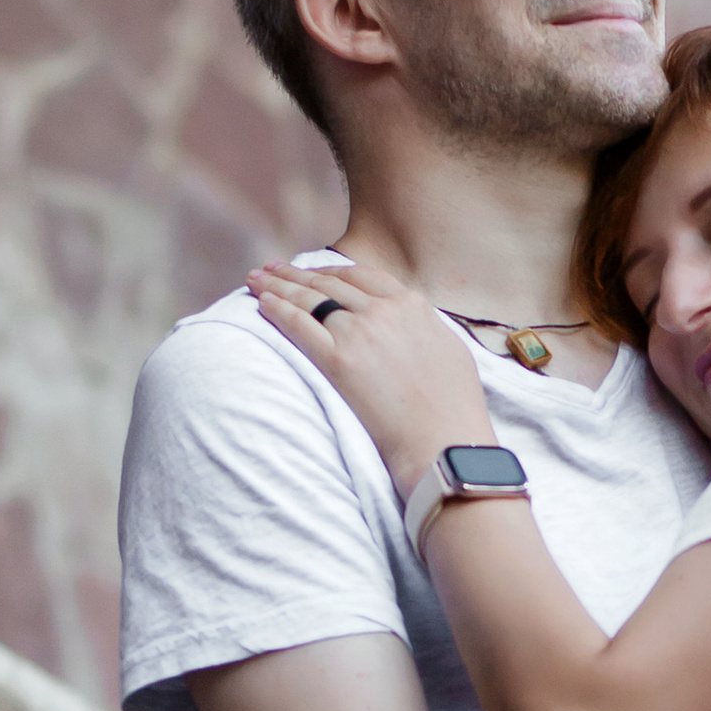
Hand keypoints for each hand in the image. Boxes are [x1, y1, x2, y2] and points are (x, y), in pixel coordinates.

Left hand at [249, 251, 493, 490]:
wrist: (446, 442)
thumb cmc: (455, 409)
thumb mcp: (449, 350)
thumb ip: (423, 328)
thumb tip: (410, 322)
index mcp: (412, 305)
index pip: (360, 277)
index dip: (329, 271)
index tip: (311, 271)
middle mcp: (384, 310)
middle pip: (328, 283)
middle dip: (295, 273)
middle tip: (271, 268)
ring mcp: (359, 332)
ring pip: (310, 298)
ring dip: (278, 285)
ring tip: (256, 279)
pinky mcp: (338, 361)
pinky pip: (299, 325)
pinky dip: (276, 309)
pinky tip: (261, 302)